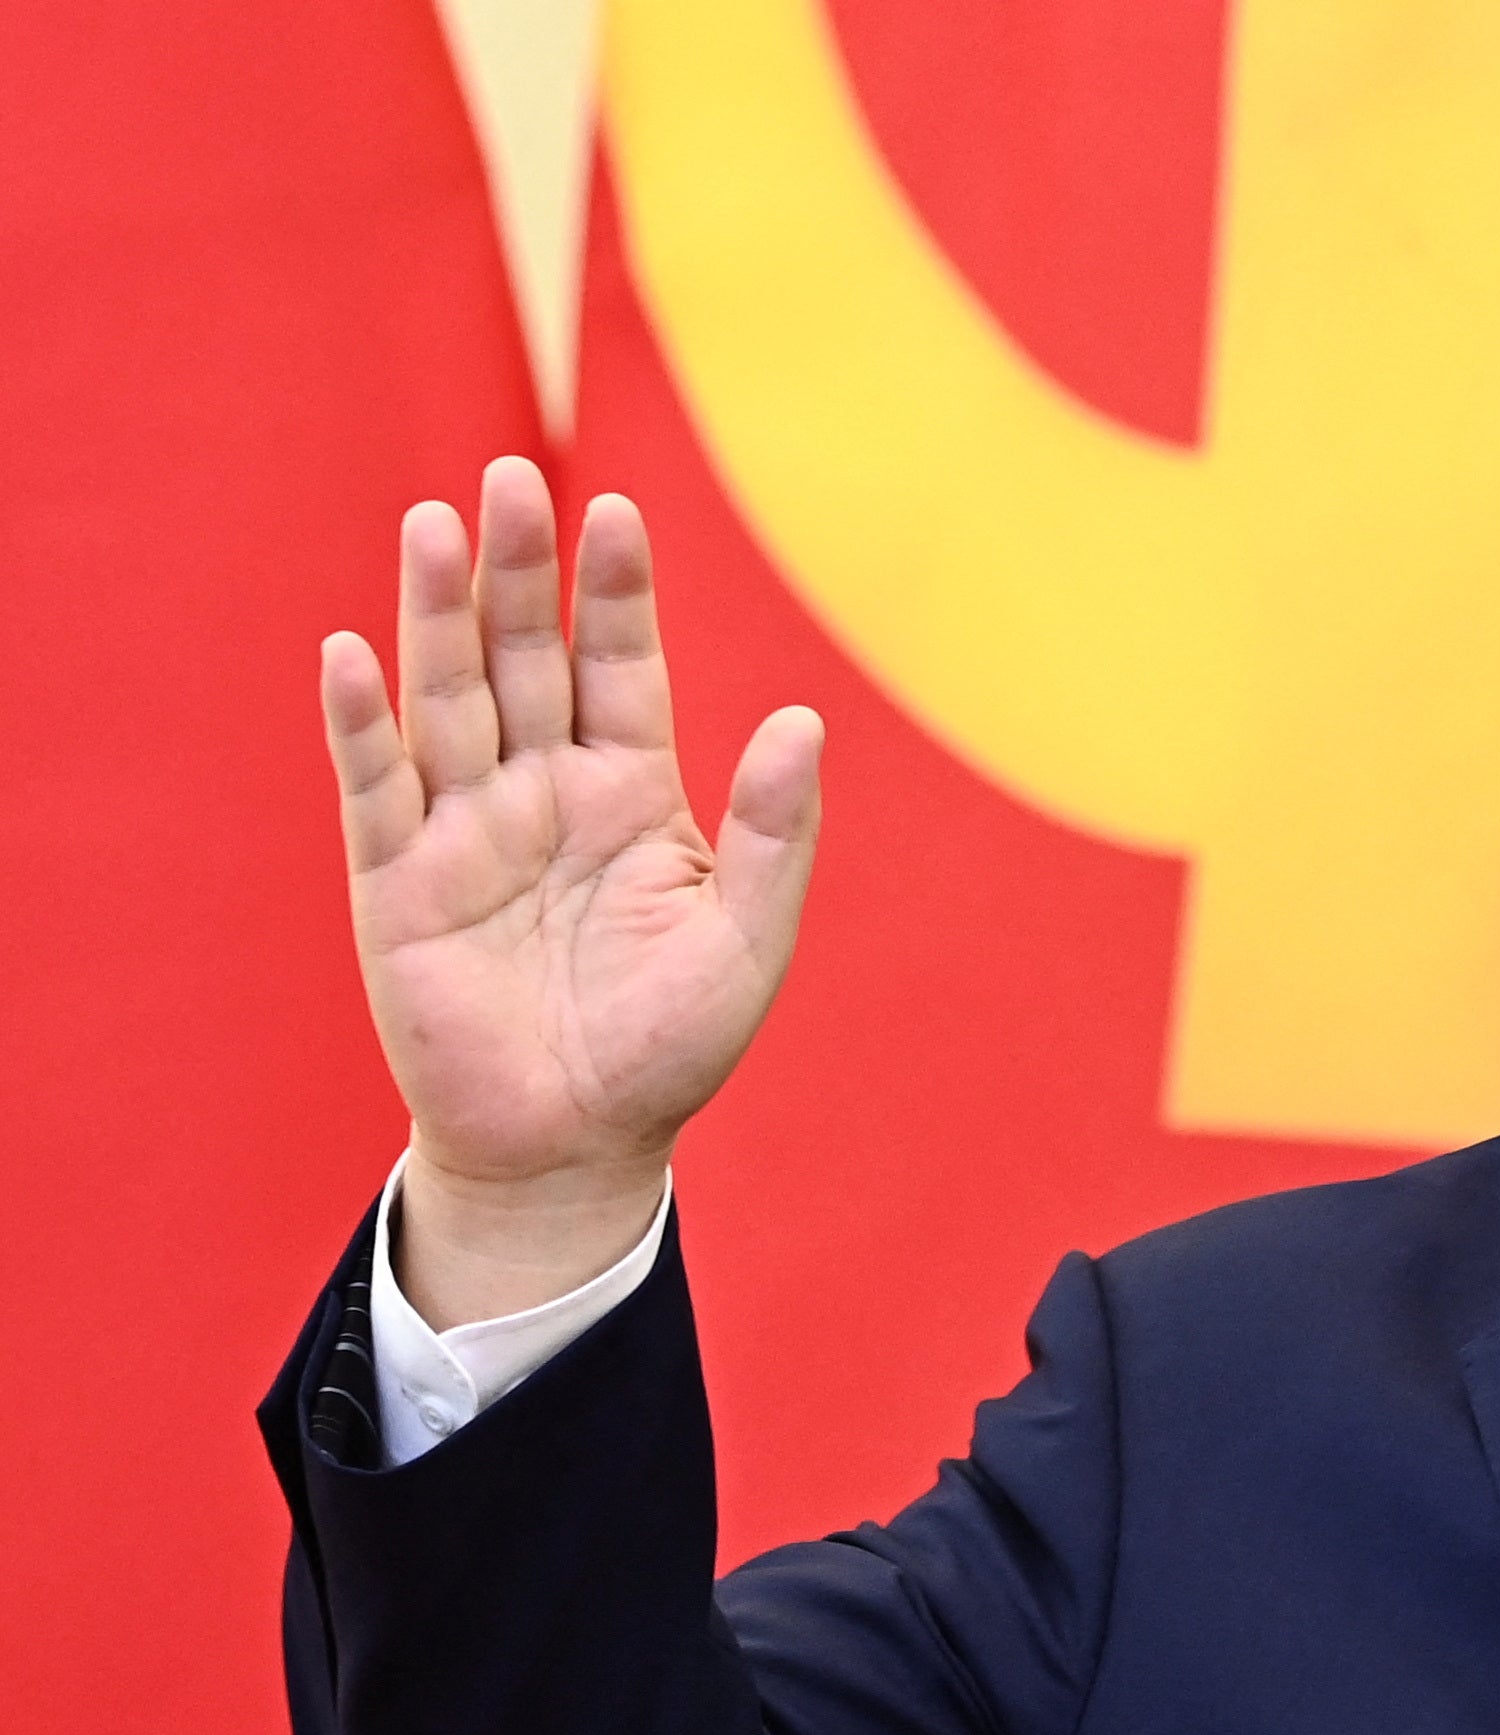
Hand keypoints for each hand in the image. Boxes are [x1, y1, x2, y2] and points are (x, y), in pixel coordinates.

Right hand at [321, 457, 820, 1322]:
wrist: (576, 1146)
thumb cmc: (667, 1046)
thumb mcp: (745, 936)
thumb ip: (771, 830)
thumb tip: (803, 722)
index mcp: (630, 791)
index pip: (620, 665)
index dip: (614, 593)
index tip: (614, 513)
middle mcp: (542, 791)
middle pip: (525, 657)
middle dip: (517, 572)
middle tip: (509, 481)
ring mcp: (465, 829)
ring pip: (448, 698)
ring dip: (435, 615)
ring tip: (432, 524)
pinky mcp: (398, 883)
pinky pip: (375, 788)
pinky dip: (361, 723)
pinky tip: (352, 652)